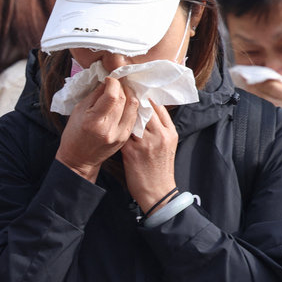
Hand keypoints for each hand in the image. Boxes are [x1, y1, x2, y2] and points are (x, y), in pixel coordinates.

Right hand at [56, 77, 138, 182]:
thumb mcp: (79, 111)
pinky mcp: (126, 137)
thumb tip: (108, 81)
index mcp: (94, 121)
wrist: (79, 159)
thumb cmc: (75, 133)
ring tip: (124, 90)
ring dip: (130, 94)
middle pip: (124, 100)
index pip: (112, 96)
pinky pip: (135, 117)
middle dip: (123, 87)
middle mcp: (109, 129)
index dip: (114, 83)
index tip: (111, 78)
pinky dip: (132, 106)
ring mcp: (120, 135)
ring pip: (134, 107)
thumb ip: (95, 95)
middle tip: (118, 82)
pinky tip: (127, 102)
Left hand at [121, 100, 177, 214]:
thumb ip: (161, 130)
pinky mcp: (132, 152)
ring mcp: (146, 143)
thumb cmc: (162, 169)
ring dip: (124, 110)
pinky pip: (123, 132)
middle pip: (146, 109)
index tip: (138, 91)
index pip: (159, 108)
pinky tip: (110, 121)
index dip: (148, 98)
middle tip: (124, 90)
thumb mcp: (169, 146)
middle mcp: (160, 135)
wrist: (158, 192)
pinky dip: (116, 125)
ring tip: (115, 102)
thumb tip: (149, 115)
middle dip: (135, 99)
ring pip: (133, 118)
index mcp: (170, 133)